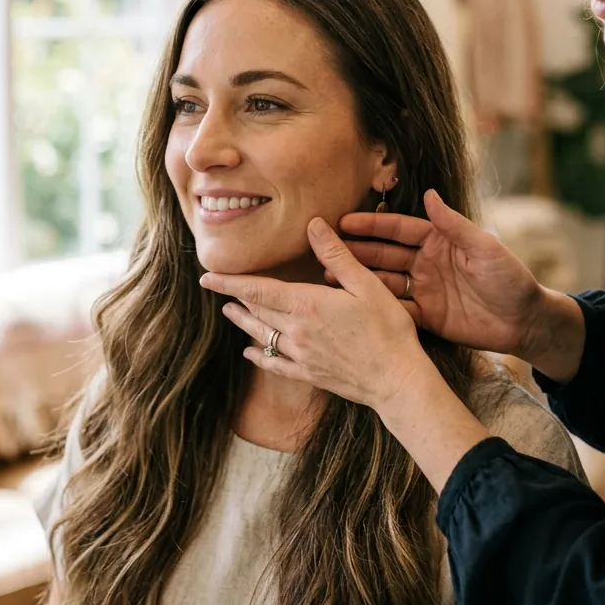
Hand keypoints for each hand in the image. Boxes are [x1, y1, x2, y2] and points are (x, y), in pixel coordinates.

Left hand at [200, 217, 429, 412]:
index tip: (207, 277)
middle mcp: (296, 331)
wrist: (396, 380)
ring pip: (262, 336)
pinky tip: (250, 352)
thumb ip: (335, 255)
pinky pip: (275, 365)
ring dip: (243, 322)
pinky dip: (259, 356)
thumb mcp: (366, 285)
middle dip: (235, 299)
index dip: (230, 283)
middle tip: (218, 289)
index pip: (258, 290)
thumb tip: (313, 225)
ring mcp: (300, 355)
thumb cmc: (387, 329)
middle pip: (256, 312)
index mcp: (306, 305)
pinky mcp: (309, 374)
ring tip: (229, 312)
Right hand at [337, 190, 546, 363]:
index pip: (399, 229)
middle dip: (356, 250)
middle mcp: (427, 262)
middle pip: (385, 254)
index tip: (344, 222)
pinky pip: (397, 309)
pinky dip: (377, 307)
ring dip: (360, 278)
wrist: (526, 322)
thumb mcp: (485, 248)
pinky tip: (354, 305)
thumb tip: (429, 194)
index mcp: (440, 241)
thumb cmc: (511, 279)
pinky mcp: (428, 316)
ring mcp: (425, 289)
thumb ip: (455, 224)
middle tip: (324, 249)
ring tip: (329, 277)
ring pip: (385, 281)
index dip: (372, 225)